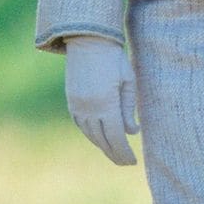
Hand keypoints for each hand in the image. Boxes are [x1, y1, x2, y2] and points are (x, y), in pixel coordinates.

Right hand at [64, 36, 138, 165]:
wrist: (88, 40)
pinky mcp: (71, 100)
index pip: (115, 137)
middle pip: (102, 140)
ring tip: (114, 153)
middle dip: (114, 154)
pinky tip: (99, 138)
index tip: (133, 162)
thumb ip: (129, 108)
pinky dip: (91, 134)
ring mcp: (77, 105)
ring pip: (90, 134)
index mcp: (105, 103)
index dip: (124, 152)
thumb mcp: (128, 81)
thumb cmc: (114, 58)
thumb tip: (131, 132)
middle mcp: (88, 107)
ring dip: (102, 146)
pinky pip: (80, 124)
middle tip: (125, 163)